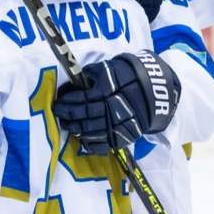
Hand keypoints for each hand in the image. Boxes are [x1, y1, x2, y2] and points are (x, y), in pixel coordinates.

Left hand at [54, 50, 180, 154]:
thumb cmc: (128, 76)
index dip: (68, 101)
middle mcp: (112, 109)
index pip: (82, 99)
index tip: (58, 101)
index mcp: (107, 92)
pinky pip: (104, 145)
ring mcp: (118, 125)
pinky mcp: (124, 136)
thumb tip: (73, 81)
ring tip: (66, 125)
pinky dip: (91, 144)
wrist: (155, 91)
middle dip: (68, 115)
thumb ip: (91, 75)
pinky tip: (81, 139)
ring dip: (76, 129)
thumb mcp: (109, 69)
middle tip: (58, 114)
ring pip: (91, 131)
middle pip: (84, 116)